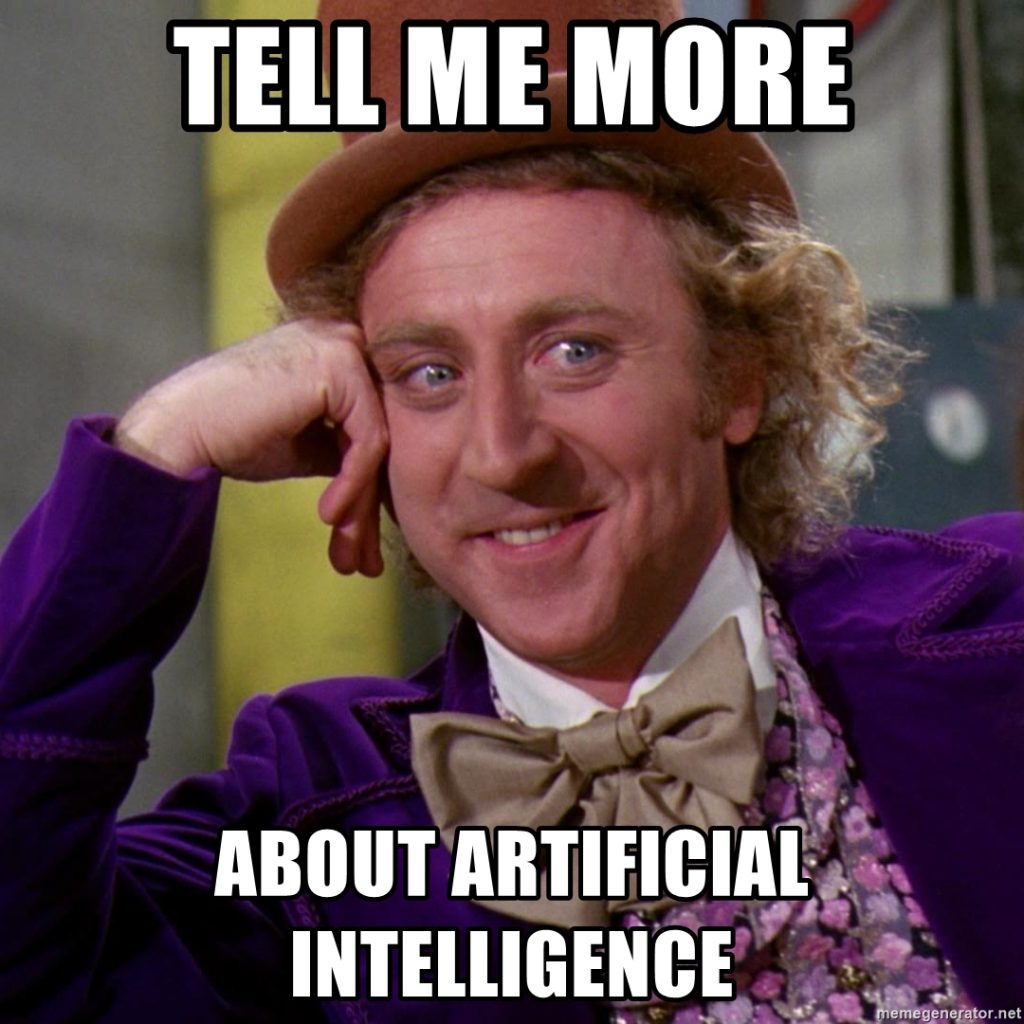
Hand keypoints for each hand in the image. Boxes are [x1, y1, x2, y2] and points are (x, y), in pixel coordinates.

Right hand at [115, 321, 387, 575]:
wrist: (179, 430)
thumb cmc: (234, 436)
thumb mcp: (308, 444)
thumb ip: (348, 448)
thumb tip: (388, 485)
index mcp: (338, 351)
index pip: (374, 426)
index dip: (369, 490)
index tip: (360, 545)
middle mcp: (346, 339)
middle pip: (382, 436)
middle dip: (370, 508)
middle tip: (362, 564)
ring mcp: (344, 345)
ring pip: (379, 444)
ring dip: (361, 508)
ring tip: (345, 555)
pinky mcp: (340, 363)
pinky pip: (367, 440)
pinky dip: (353, 484)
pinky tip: (329, 516)